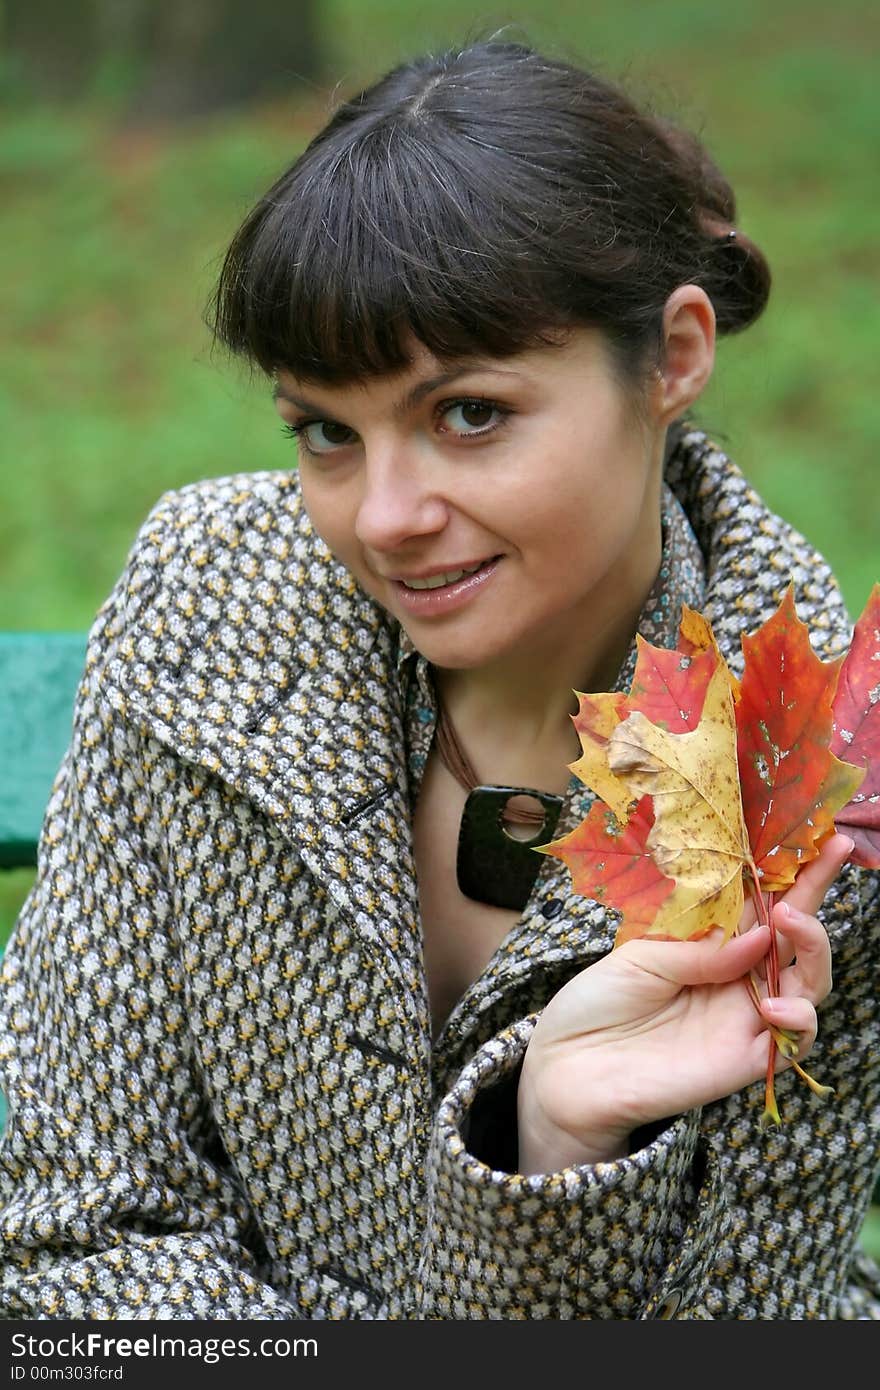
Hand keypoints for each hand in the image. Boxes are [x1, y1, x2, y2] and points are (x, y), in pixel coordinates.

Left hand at [517, 833, 851, 1174]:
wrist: (571, 1068)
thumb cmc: (598, 1003)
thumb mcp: (640, 957)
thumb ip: (700, 948)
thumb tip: (763, 932)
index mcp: (710, 943)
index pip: (760, 903)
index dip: (792, 873)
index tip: (825, 838)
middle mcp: (737, 976)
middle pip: (795, 936)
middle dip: (817, 895)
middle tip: (828, 857)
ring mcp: (746, 1016)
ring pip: (810, 983)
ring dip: (814, 949)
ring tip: (789, 921)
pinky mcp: (747, 1058)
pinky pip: (796, 1039)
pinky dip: (799, 1018)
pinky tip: (775, 1004)